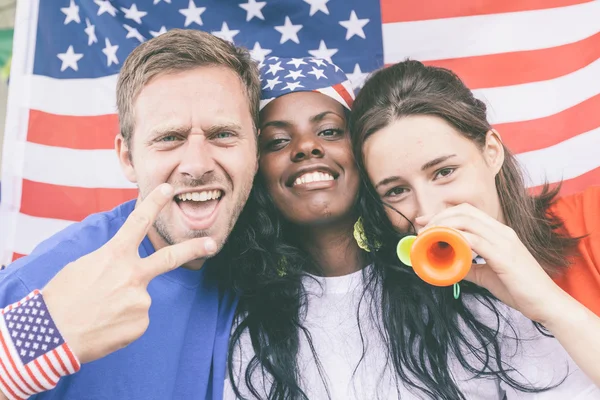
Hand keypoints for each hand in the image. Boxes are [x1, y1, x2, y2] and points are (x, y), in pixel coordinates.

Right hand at [42, 183, 216, 363]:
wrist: (50, 337)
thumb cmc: (60, 299)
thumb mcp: (81, 267)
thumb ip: (109, 262)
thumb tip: (123, 270)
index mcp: (114, 256)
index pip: (138, 222)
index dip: (154, 203)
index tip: (168, 189)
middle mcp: (133, 275)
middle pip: (170, 257)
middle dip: (194, 248)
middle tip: (213, 243)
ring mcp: (140, 300)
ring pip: (139, 298)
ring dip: (123, 305)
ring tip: (99, 313)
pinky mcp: (141, 323)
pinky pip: (136, 319)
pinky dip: (123, 323)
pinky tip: (105, 325)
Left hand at [416, 204, 567, 323]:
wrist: (547, 303)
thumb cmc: (521, 289)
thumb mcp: (488, 276)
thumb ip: (470, 268)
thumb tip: (451, 267)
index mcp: (499, 233)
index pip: (467, 212)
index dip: (443, 213)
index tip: (423, 222)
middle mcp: (502, 231)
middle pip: (463, 211)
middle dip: (438, 217)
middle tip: (420, 229)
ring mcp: (504, 241)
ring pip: (466, 222)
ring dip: (442, 227)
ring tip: (427, 238)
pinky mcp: (503, 255)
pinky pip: (474, 240)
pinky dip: (455, 240)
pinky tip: (444, 248)